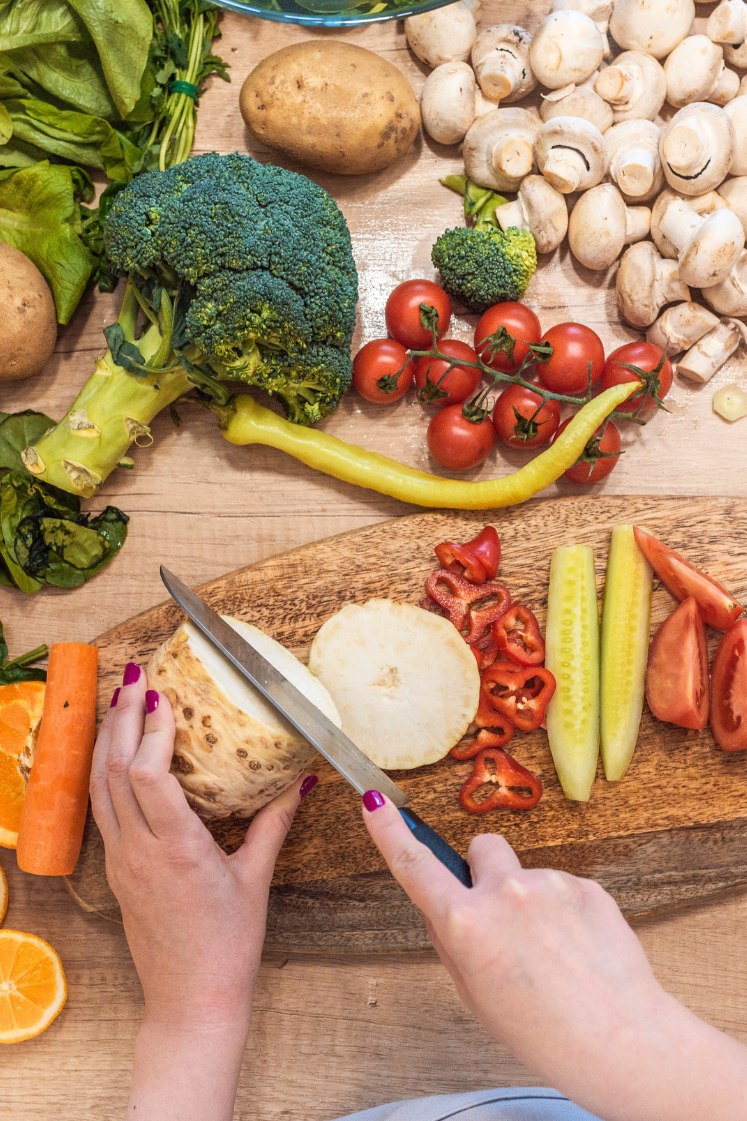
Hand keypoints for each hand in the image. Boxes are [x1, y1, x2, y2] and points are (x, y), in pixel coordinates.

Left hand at [90, 662, 312, 1033]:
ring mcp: (121, 862)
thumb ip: (275, 823)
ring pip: (99, 788)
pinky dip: (105, 772)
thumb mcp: (256, 879)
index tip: (163, 697)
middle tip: (135, 677)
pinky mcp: (117, 871)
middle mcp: (139, 852)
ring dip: (106, 740)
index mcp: (177, 850)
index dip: (151, 731)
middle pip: (114, 771)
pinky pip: (102, 810)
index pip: (148, 776)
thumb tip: (301, 780)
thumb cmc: (227, 946)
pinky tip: (116, 753)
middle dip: (121, 718)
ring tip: (118, 701)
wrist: (190, 1001)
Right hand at [362, 794, 746, 1120]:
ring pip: (526, 874)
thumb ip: (453, 941)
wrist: (620, 1041)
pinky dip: (566, 913)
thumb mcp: (474, 994)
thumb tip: (446, 905)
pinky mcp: (586, 885)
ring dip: (531, 901)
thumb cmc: (544, 1031)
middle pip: (481, 848)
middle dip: (486, 872)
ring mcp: (548, 884)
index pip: (415, 866)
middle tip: (504, 918)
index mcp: (466, 926)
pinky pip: (563, 887)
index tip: (374, 801)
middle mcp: (503, 894)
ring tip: (554, 953)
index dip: (389, 831)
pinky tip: (579, 951)